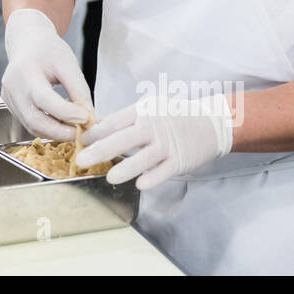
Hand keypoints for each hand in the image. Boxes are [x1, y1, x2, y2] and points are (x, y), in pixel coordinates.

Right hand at [0, 9, 92, 139]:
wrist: (28, 42)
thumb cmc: (48, 49)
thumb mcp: (68, 64)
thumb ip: (79, 90)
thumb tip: (88, 117)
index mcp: (25, 71)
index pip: (44, 99)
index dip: (66, 113)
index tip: (86, 118)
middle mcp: (13, 87)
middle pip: (34, 120)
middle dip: (60, 131)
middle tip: (81, 132)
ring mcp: (9, 98)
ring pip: (31, 126)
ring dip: (55, 132)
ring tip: (74, 128)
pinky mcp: (10, 105)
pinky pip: (29, 123)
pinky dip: (47, 127)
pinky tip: (61, 122)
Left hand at [75, 94, 233, 190]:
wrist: (211, 122)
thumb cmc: (174, 116)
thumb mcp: (149, 109)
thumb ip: (124, 119)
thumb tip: (97, 126)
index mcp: (143, 111)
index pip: (114, 121)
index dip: (95, 132)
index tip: (81, 141)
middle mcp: (154, 126)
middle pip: (124, 138)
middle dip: (101, 150)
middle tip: (82, 160)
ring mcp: (167, 144)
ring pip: (143, 157)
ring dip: (126, 168)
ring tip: (110, 177)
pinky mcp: (180, 160)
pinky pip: (164, 171)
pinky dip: (152, 178)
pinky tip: (140, 184)